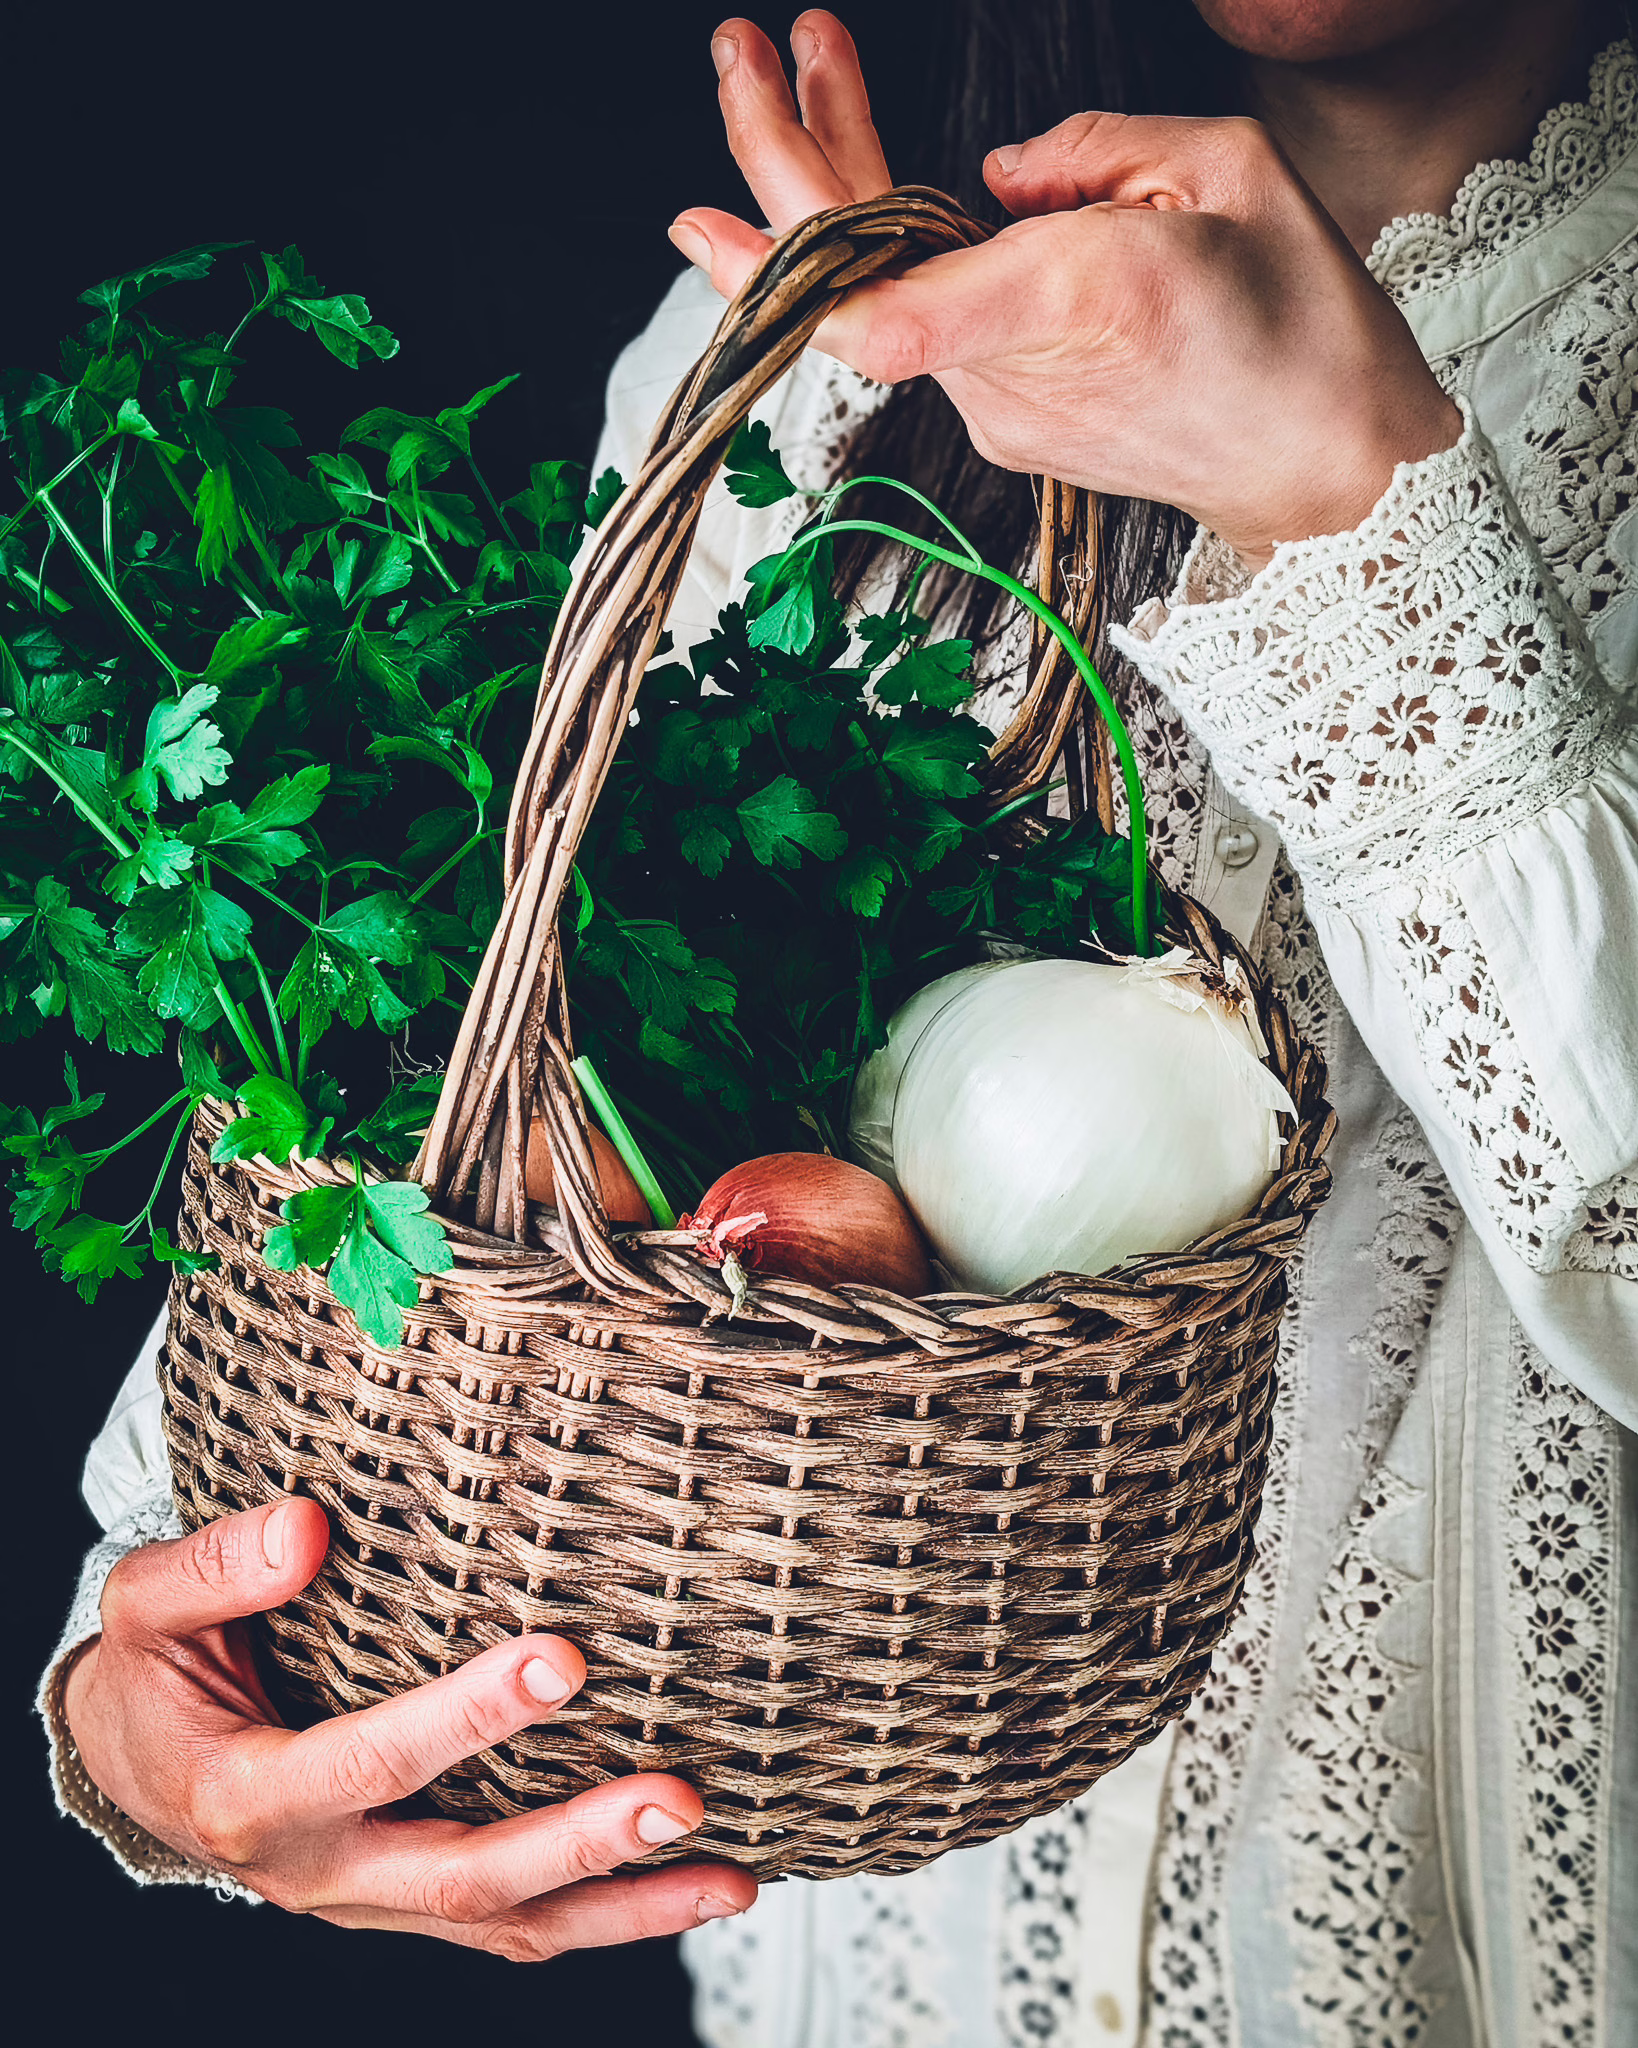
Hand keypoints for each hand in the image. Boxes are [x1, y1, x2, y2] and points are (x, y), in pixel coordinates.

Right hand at [63, 1498, 755, 1957]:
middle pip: (462, 1876)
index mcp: (254, 1796)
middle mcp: (323, 1869)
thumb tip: (306, 1527)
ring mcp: (373, 1898)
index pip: (371, 1764)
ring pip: (506, 1923)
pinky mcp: (410, 1900)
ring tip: (725, 1872)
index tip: (557, 1661)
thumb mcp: (148, 1609)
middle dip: (577, 1838)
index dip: (465, 1720)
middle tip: (676, 1795)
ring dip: (619, 1901)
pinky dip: (604, 1917)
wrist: (137, 1764)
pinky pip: (513, 1928)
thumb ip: (216, 1567)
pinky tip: (689, 1890)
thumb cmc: (157, 1675)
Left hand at [672, 14, 1460, 565]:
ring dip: (835, 179)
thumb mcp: (1231, 172)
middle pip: (854, 285)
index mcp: (1073, 299)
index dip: (792, 271)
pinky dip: (889, 242)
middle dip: (778, 162)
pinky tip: (868, 170)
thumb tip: (998, 171)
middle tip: (735, 57)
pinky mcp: (1005, 422)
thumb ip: (1097, 152)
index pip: (893, 314)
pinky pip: (920, 324)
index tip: (708, 223)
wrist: (1328, 472)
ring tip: (804, 68)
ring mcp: (999, 411)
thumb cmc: (1302, 323)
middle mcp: (1012, 372)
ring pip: (880, 292)